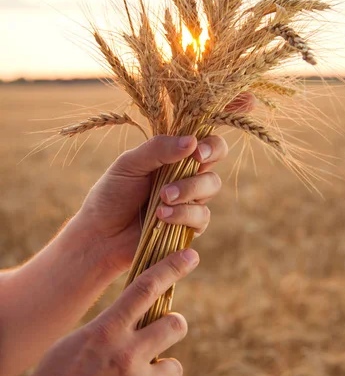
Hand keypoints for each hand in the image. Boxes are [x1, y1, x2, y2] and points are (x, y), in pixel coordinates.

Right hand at [0, 250, 197, 375]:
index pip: (146, 288)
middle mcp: (126, 356)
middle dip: (171, 328)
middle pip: (176, 324)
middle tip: (160, 336)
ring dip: (160, 372)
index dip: (172, 267)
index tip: (191, 256)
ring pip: (174, 366)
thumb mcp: (74, 344)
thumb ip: (109, 327)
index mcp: (105, 332)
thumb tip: (140, 315)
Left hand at [76, 134, 228, 273]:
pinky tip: (161, 216)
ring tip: (163, 198)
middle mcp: (186, 178)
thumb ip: (158, 149)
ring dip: (189, 190)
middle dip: (205, 164)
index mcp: (174, 158)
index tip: (197, 151)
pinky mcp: (188, 227)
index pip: (206, 144)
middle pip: (214, 164)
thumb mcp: (129, 164)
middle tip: (193, 162)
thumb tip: (192, 141)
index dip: (210, 145)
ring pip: (210, 188)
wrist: (100, 234)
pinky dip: (183, 214)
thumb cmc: (111, 194)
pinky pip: (201, 217)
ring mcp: (189, 203)